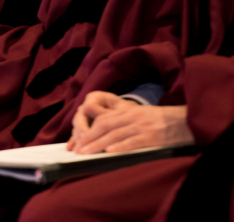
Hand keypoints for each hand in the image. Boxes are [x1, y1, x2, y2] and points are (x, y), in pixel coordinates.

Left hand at [70, 99, 192, 153]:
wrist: (187, 120)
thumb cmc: (162, 120)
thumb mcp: (140, 114)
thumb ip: (123, 120)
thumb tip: (105, 135)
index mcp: (128, 111)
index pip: (102, 119)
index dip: (89, 130)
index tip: (79, 141)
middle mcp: (132, 117)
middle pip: (104, 126)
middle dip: (89, 138)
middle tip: (78, 150)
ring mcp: (142, 127)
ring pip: (115, 135)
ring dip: (98, 145)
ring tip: (87, 154)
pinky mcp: (152, 137)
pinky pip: (133, 142)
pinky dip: (120, 147)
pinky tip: (109, 152)